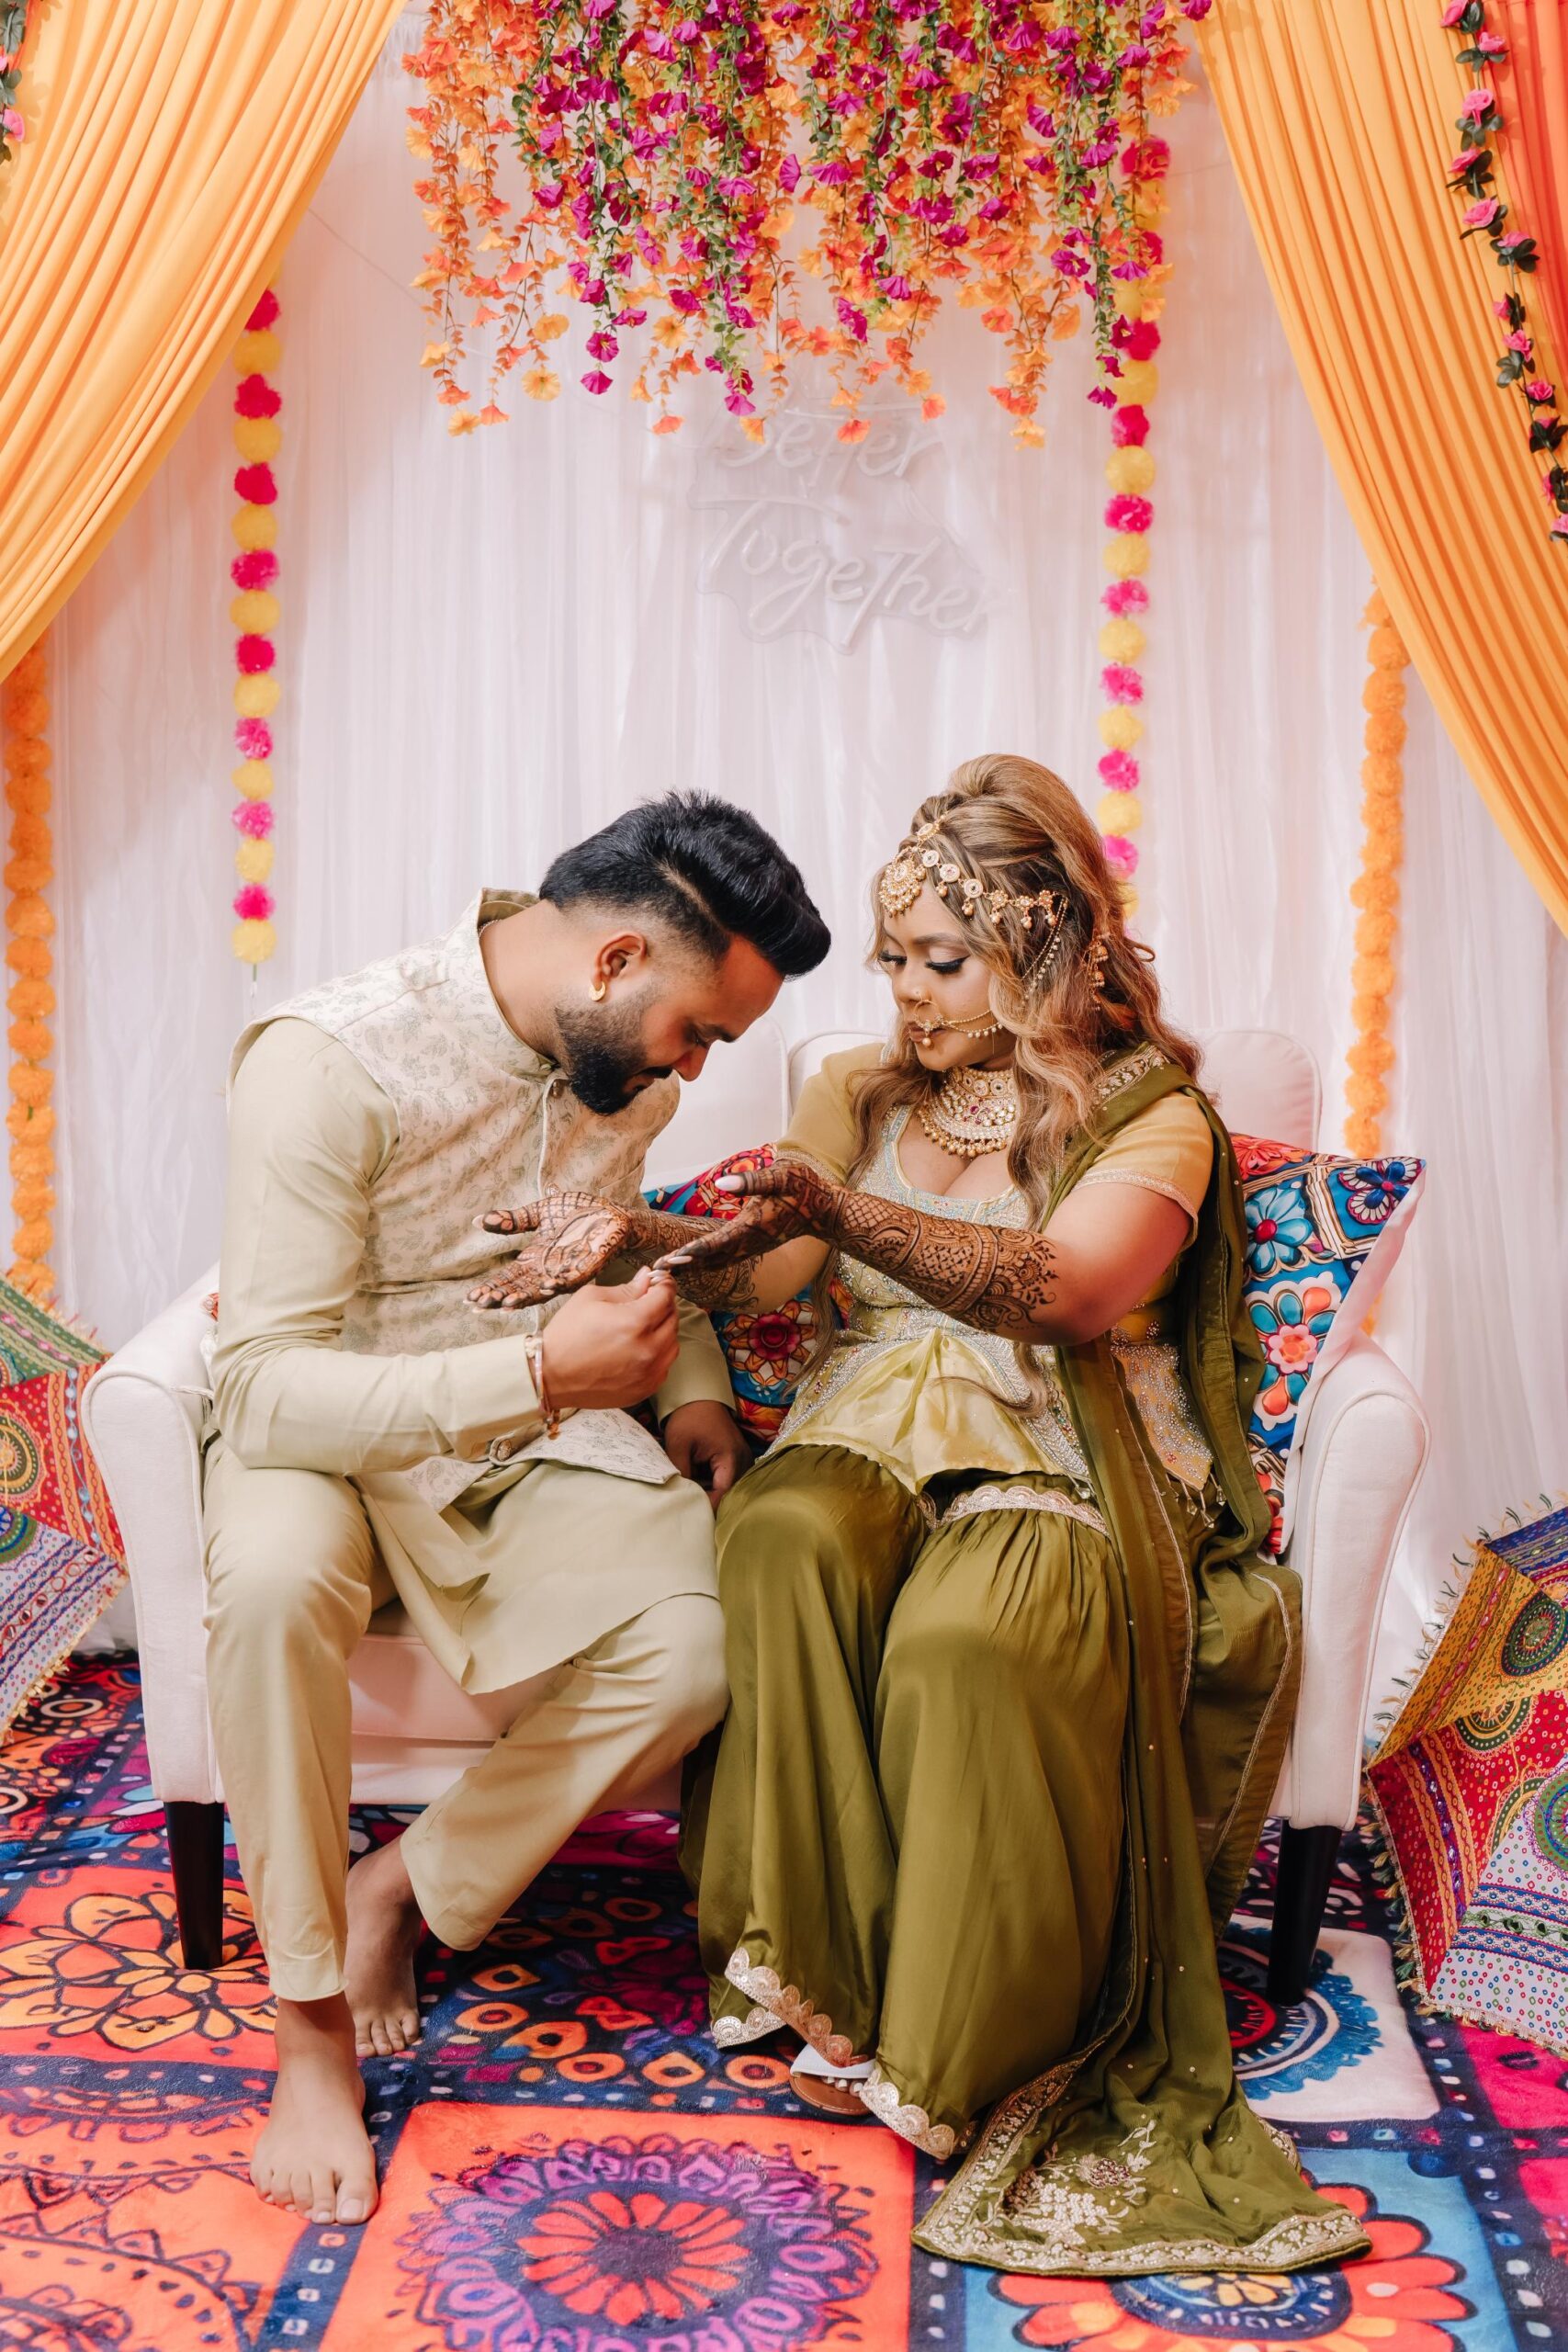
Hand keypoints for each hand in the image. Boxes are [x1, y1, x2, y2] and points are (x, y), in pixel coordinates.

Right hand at [469, 1192, 635, 1309]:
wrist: (613, 1212)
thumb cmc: (579, 1213)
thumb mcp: (539, 1213)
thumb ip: (512, 1220)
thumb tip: (479, 1221)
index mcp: (534, 1259)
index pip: (507, 1277)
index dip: (490, 1287)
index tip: (470, 1298)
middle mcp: (547, 1270)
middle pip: (518, 1287)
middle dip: (499, 1296)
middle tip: (480, 1303)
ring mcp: (565, 1271)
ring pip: (540, 1289)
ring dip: (523, 1296)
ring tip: (504, 1303)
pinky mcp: (585, 1268)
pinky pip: (569, 1280)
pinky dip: (557, 1284)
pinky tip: (544, 1288)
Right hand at [539, 1269, 680, 1409]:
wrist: (550, 1375)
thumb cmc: (567, 1334)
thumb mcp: (591, 1298)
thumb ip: (626, 1289)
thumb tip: (646, 1278)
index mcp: (635, 1321)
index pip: (666, 1296)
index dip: (664, 1284)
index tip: (659, 1282)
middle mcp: (648, 1348)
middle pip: (673, 1318)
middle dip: (663, 1306)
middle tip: (647, 1302)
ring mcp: (648, 1372)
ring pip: (673, 1344)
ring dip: (663, 1331)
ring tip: (642, 1328)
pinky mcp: (645, 1389)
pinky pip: (664, 1366)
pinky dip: (658, 1355)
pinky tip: (639, 1350)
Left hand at [653, 1161, 840, 1275]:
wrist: (824, 1211)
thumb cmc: (804, 1189)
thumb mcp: (781, 1177)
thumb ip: (752, 1182)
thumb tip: (722, 1184)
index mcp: (751, 1227)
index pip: (715, 1243)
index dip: (691, 1252)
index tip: (670, 1260)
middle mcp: (749, 1242)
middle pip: (710, 1258)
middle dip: (684, 1264)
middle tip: (656, 1271)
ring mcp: (752, 1247)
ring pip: (717, 1262)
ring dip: (692, 1266)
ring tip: (667, 1269)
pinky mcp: (754, 1245)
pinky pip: (725, 1259)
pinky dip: (706, 1262)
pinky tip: (693, 1263)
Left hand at [661, 1399, 751, 1508]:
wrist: (699, 1396)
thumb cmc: (689, 1418)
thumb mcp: (678, 1445)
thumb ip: (681, 1473)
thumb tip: (681, 1497)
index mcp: (730, 1457)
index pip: (722, 1493)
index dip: (707, 1506)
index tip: (690, 1512)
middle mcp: (743, 1460)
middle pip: (729, 1493)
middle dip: (710, 1502)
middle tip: (690, 1509)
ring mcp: (743, 1458)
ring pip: (730, 1487)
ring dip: (713, 1493)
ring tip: (694, 1498)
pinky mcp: (738, 1457)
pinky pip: (729, 1478)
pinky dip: (716, 1484)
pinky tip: (701, 1485)